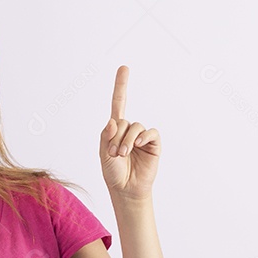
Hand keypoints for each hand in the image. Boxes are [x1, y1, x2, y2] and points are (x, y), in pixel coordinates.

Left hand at [100, 64, 159, 199]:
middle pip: (123, 121)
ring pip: (135, 127)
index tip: (124, 68)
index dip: (121, 86)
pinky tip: (138, 146)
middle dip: (116, 137)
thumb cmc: (113, 172)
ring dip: (127, 140)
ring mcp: (142, 137)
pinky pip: (150, 133)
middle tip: (114, 154)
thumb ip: (106, 136)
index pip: (119, 103)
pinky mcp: (153, 144)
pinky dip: (143, 137)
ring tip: (123, 155)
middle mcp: (129, 130)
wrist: (125, 189)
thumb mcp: (104, 153)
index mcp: (115, 129)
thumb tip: (113, 120)